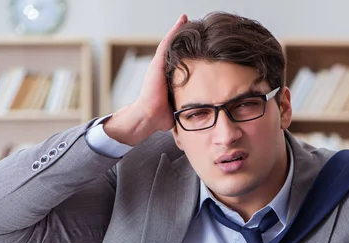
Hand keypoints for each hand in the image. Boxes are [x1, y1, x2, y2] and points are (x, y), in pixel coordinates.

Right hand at [104, 14, 187, 145]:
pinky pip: (166, 44)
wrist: (148, 118)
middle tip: (196, 27)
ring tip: (188, 19)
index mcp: (170, 79)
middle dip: (185, 38)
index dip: (190, 52)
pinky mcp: (156, 64)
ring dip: (179, 30)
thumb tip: (199, 113)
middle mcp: (164, 70)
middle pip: (177, 50)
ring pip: (171, 44)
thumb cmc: (161, 117)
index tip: (200, 45)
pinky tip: (182, 21)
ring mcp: (159, 65)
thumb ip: (187, 106)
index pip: (182, 62)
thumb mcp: (179, 108)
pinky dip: (174, 31)